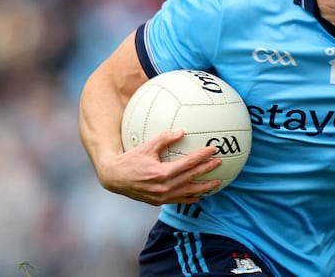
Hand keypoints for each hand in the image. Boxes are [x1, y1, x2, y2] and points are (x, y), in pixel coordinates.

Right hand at [99, 130, 222, 205]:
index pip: (188, 164)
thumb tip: (182, 131)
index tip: (213, 150)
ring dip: (204, 188)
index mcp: (162, 173)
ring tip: (217, 183)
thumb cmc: (130, 159)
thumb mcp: (146, 146)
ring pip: (188, 192)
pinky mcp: (158, 201)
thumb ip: (164, 139)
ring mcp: (161, 196)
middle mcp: (164, 187)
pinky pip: (178, 200)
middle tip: (220, 162)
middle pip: (191, 177)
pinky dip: (190, 198)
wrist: (114, 178)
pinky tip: (199, 196)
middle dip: (207, 170)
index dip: (202, 156)